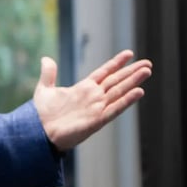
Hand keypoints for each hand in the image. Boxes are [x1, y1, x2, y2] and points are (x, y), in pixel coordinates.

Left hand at [34, 50, 151, 151]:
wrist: (39, 132)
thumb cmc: (42, 114)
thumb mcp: (45, 89)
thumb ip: (49, 74)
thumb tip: (46, 58)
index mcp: (83, 88)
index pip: (104, 72)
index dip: (116, 63)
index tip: (129, 53)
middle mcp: (93, 97)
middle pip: (116, 80)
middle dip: (132, 71)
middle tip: (148, 63)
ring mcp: (96, 108)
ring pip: (119, 91)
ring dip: (133, 82)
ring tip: (147, 71)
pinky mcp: (97, 120)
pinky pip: (114, 109)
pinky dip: (126, 101)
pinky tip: (139, 92)